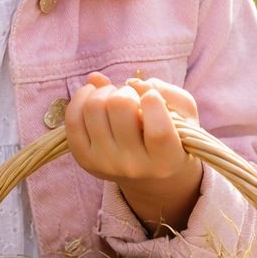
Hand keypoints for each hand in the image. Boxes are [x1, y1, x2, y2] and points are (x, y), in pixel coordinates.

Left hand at [65, 72, 202, 233]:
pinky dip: (81, 98)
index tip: (152, 97)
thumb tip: (128, 82)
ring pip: (93, 107)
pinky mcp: (83, 159)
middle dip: (125, 92)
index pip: (158, 131)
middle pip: (119, 107)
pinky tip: (93, 95)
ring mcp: (105, 164)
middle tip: (130, 98)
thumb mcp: (184, 115)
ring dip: (104, 92)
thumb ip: (167, 93)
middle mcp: (134, 166)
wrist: (149, 175)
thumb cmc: (171, 137)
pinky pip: (72, 119)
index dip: (153, 102)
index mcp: (166, 160)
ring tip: (113, 97)